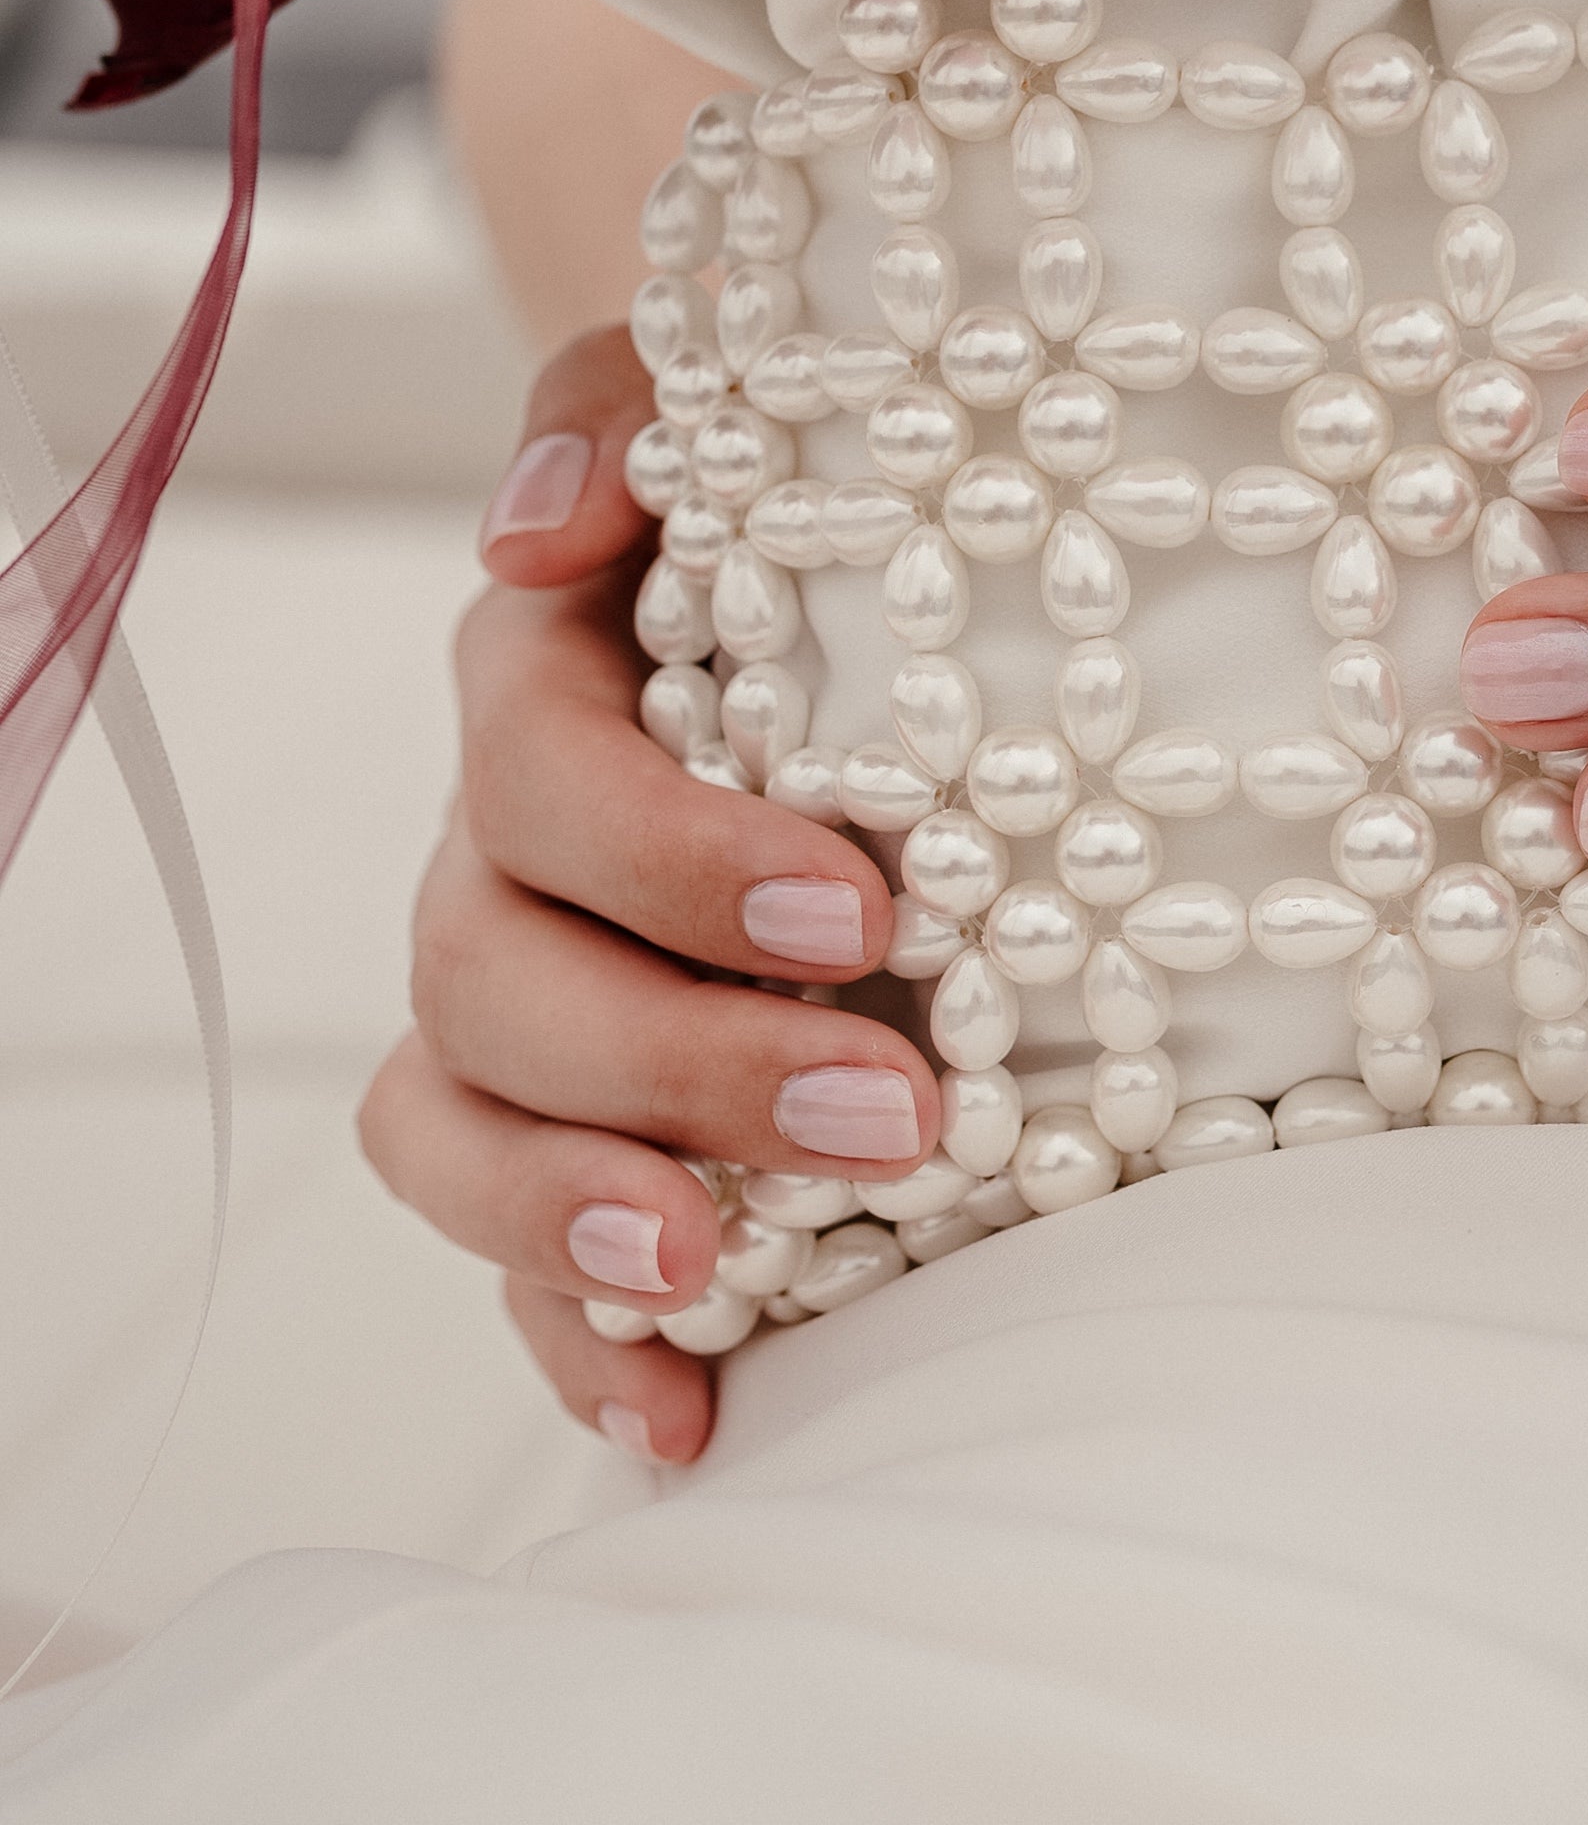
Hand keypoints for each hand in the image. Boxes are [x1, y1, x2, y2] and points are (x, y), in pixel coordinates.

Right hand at [359, 330, 927, 1465]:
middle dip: (682, 1064)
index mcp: (544, 690)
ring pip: (460, 1129)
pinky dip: (584, 1346)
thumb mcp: (746, 408)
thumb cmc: (820, 506)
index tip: (861, 909)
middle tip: (891, 1113)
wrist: (878, 592)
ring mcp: (523, 1009)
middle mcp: (505, 857)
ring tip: (726, 1270)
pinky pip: (520, 1261)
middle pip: (494, 983)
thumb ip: (632, 420)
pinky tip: (685, 1415)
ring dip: (584, 1215)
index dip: (673, 859)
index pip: (541, 780)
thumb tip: (545, 527)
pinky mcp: (578, 1132)